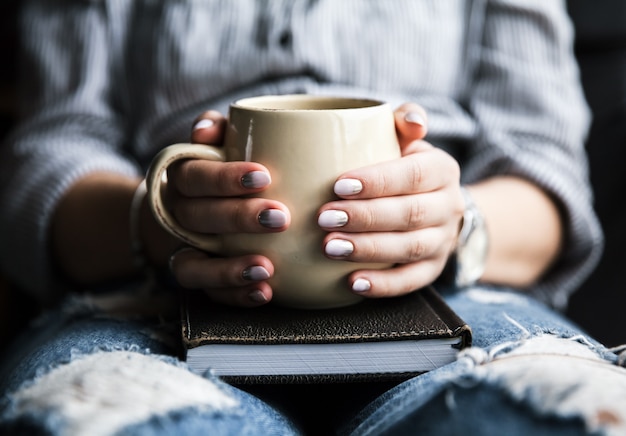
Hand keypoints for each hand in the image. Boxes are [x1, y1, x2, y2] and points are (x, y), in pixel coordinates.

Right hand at [166, 111, 289, 306]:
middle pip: (197, 217)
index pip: (195, 175)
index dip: (225, 177)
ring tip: (267, 268)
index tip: (264, 176)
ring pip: (192, 265)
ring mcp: (182, 249)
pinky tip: (265, 292)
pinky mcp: (195, 278)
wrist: (187, 207)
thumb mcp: (218, 143)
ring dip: (229, 269)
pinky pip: (207, 293)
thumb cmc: (218, 168)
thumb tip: (206, 129)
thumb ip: (215, 129)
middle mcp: (177, 214)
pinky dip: (234, 295)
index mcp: (182, 177)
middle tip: (280, 217)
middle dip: (238, 218)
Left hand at [318, 103, 463, 297]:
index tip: (339, 185)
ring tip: (330, 248)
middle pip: (410, 214)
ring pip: (409, 248)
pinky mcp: (432, 269)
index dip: (378, 181)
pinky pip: (411, 281)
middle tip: (325, 218)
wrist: (437, 205)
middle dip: (365, 217)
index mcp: (442, 170)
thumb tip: (411, 120)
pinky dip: (383, 285)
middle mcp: (449, 206)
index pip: (414, 174)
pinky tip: (353, 282)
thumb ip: (405, 120)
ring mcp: (443, 241)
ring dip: (368, 249)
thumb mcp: (408, 141)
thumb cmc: (405, 167)